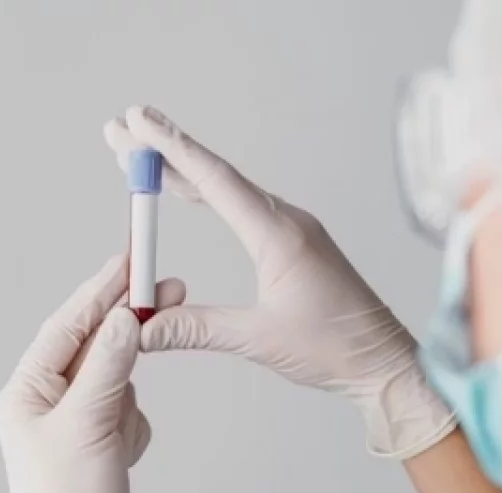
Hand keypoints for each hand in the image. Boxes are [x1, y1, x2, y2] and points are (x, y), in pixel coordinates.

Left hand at [0, 256, 183, 492]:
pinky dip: (133, 427)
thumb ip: (109, 366)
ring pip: (117, 379)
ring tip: (118, 438)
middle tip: (169, 291)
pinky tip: (122, 457)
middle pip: (93, 347)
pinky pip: (128, 412)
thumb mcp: (89, 424)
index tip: (131, 260)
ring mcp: (73, 424)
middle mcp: (44, 403)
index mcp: (25, 393)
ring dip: (128, 398)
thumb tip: (124, 317)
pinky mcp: (98, 445)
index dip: (100, 290)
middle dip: (126, 332)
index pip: (67, 326)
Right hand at [103, 106, 454, 458]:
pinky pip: (243, 208)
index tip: (136, 122)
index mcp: (280, 235)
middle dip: (163, 152)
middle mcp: (287, 221)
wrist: (384, 361)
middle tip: (117, 132)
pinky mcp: (295, 244)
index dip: (171, 148)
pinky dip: (208, 194)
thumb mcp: (258, 340)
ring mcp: (293, 229)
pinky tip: (188, 190)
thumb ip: (196, 328)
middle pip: (214, 176)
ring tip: (138, 156)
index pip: (215, 180)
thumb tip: (141, 327)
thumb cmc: (335, 349)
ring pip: (228, 190)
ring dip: (183, 171)